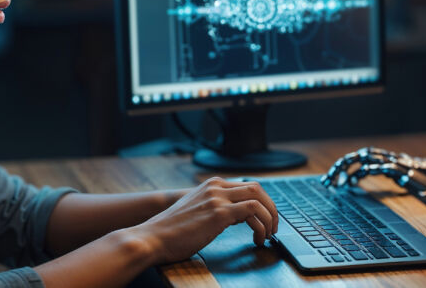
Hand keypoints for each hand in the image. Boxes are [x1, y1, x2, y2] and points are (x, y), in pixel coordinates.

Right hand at [131, 177, 277, 263]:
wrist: (151, 237)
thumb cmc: (170, 231)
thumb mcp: (195, 211)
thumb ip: (212, 207)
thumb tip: (233, 216)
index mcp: (211, 185)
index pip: (247, 186)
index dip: (262, 203)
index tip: (266, 219)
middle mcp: (215, 187)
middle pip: (257, 188)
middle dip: (271, 208)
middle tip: (274, 227)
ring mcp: (217, 198)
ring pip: (259, 198)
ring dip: (270, 218)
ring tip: (268, 235)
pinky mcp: (219, 213)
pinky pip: (253, 212)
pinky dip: (262, 226)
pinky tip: (257, 239)